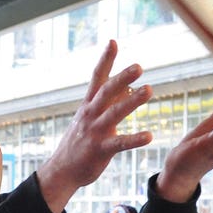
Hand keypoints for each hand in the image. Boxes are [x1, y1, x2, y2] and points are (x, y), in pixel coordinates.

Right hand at [37, 40, 153, 212]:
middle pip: (107, 91)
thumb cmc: (80, 142)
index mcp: (88, 105)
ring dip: (132, 101)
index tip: (113, 41)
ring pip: (114, 113)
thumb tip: (128, 86)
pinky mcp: (100, 150)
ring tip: (149, 90)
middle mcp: (91, 114)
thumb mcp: (92, 118)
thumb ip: (110, 102)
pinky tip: (150, 136)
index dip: (105, 60)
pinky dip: (135, 139)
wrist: (62, 170)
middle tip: (139, 66)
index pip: (97, 77)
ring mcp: (95, 132)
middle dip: (122, 77)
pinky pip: (120, 143)